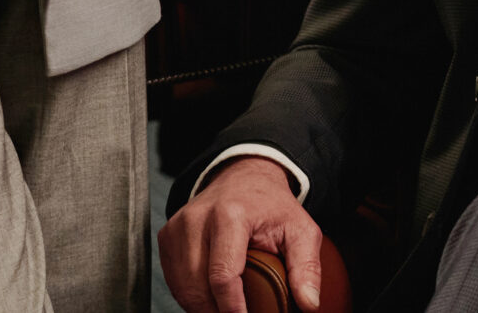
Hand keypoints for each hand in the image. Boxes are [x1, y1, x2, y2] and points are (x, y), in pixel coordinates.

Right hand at [159, 157, 323, 312]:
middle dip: (217, 311)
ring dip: (202, 307)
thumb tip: (309, 304)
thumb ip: (307, 268)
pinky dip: (190, 296)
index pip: (222, 275)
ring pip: (182, 287)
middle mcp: (198, 218)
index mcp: (231, 215)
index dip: (232, 309)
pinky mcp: (168, 235)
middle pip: (197, 286)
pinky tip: (210, 296)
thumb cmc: (271, 206)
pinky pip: (173, 280)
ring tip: (226, 308)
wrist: (245, 178)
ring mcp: (178, 226)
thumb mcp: (301, 230)